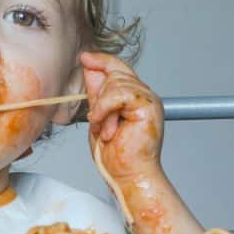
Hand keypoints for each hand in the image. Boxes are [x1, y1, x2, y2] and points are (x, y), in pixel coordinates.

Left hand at [81, 51, 163, 183]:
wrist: (128, 175)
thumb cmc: (115, 155)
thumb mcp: (98, 118)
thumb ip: (96, 95)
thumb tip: (90, 69)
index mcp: (134, 98)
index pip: (119, 69)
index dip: (102, 61)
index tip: (85, 57)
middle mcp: (144, 96)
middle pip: (116, 73)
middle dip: (98, 96)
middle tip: (95, 121)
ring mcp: (148, 100)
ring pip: (116, 83)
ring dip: (101, 107)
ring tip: (103, 129)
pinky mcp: (148, 106)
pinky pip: (120, 93)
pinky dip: (106, 107)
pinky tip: (103, 123)